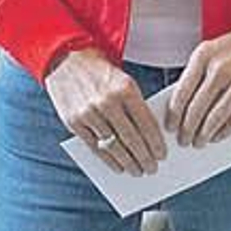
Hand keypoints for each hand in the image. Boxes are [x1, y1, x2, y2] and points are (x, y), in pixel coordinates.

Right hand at [46, 45, 168, 174]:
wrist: (67, 60)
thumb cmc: (101, 74)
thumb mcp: (124, 81)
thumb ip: (136, 106)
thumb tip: (150, 137)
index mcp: (125, 89)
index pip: (146, 123)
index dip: (156, 143)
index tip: (162, 155)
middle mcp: (107, 102)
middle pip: (131, 138)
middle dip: (144, 157)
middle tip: (152, 168)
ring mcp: (89, 113)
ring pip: (113, 146)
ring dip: (128, 162)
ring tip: (137, 171)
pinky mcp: (74, 122)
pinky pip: (95, 147)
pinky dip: (108, 160)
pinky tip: (118, 167)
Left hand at [167, 22, 230, 147]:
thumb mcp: (209, 51)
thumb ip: (195, 76)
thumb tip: (181, 109)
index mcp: (203, 57)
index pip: (182, 92)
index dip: (174, 114)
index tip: (169, 127)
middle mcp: (220, 70)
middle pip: (197, 108)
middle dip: (187, 129)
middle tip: (182, 141)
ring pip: (215, 118)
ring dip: (204, 135)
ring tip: (198, 143)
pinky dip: (223, 132)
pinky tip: (216, 137)